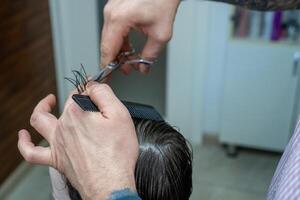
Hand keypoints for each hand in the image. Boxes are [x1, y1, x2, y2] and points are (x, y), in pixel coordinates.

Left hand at [17, 83, 138, 198]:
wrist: (111, 183)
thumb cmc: (117, 153)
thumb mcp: (120, 115)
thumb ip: (104, 94)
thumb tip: (93, 85)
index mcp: (79, 112)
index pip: (82, 91)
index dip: (90, 87)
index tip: (96, 87)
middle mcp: (65, 126)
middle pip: (67, 104)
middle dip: (78, 97)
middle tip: (90, 98)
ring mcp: (58, 142)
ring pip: (41, 120)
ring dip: (42, 108)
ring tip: (48, 101)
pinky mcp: (56, 159)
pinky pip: (32, 152)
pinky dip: (24, 143)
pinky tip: (24, 136)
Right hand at [101, 0, 180, 73]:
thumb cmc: (163, 1)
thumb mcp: (160, 34)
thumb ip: (150, 55)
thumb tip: (143, 67)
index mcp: (119, 19)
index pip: (108, 49)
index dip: (108, 65)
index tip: (107, 76)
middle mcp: (111, 12)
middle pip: (107, 44)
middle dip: (116, 60)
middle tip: (127, 69)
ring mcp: (111, 8)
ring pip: (109, 37)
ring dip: (119, 50)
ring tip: (130, 59)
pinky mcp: (115, 7)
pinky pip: (113, 28)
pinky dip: (120, 40)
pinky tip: (128, 47)